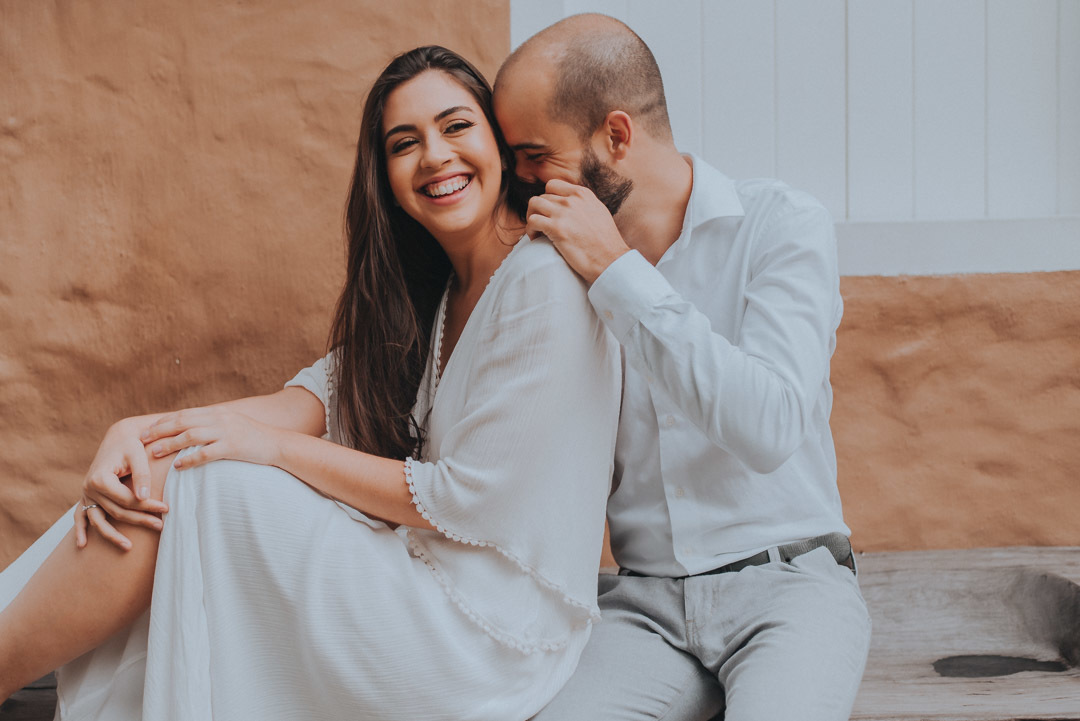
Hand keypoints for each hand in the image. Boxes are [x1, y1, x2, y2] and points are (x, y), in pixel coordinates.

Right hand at [77, 419, 168, 550]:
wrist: (118, 438)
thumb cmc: (131, 445)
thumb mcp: (138, 455)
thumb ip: (142, 475)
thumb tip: (143, 497)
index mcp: (100, 478)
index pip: (127, 500)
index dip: (147, 506)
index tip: (166, 508)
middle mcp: (89, 488)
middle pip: (116, 511)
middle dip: (139, 519)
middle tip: (161, 525)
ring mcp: (86, 494)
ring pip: (99, 520)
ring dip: (112, 535)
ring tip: (130, 548)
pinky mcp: (87, 497)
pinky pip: (80, 516)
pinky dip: (80, 530)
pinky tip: (82, 545)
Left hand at [142, 407, 281, 471]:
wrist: (277, 444)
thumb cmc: (252, 438)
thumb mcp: (231, 426)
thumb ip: (212, 426)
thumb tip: (190, 431)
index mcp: (217, 413)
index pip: (184, 414)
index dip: (163, 421)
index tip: (146, 429)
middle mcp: (219, 419)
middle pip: (182, 422)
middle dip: (160, 430)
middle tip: (142, 439)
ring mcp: (226, 432)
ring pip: (190, 435)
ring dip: (170, 444)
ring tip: (154, 453)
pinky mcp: (233, 447)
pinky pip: (207, 453)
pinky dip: (190, 459)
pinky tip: (179, 466)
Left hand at [525, 179, 630, 283]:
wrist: (610, 260)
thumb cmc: (606, 242)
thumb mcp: (598, 212)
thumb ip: (583, 204)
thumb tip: (570, 204)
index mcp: (582, 194)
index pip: (553, 185)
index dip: (547, 198)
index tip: (549, 211)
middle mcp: (572, 200)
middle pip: (542, 196)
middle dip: (539, 211)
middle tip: (542, 225)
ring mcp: (563, 213)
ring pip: (533, 204)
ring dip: (532, 217)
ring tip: (537, 231)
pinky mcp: (556, 228)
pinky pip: (532, 221)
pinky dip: (530, 230)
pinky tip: (536, 238)